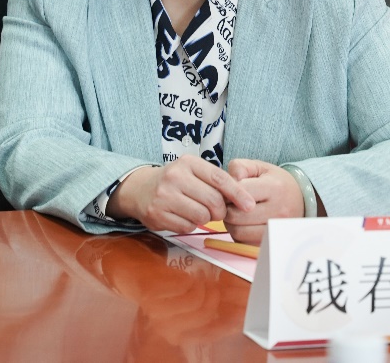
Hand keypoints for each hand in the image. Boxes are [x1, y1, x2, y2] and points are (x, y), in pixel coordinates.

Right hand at [105, 155, 254, 233]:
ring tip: (197, 211)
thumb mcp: (193, 171)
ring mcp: (164, 196)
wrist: (140, 189)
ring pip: (201, 216)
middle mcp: (175, 177)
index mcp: (188, 163)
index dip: (238, 194)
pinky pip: (187, 227)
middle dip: (220, 211)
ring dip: (204, 219)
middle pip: (213, 201)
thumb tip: (243, 199)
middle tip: (217, 212)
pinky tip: (183, 216)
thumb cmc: (176, 181)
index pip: (220, 179)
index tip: (249, 205)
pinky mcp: (157, 214)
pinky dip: (190, 225)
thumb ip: (216, 180)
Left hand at [223, 159, 304, 244]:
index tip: (229, 191)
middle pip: (235, 215)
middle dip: (226, 208)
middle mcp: (277, 210)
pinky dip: (238, 234)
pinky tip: (243, 224)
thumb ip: (240, 167)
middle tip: (229, 203)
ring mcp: (275, 228)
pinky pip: (244, 242)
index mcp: (274, 187)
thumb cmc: (276, 182)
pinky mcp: (270, 241)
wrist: (300, 200)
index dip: (228, 191)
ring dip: (230, 223)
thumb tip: (230, 180)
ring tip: (235, 214)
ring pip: (238, 231)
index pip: (240, 191)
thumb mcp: (260, 167)